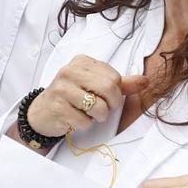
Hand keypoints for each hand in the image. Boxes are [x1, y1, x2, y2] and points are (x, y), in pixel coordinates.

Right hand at [22, 57, 147, 140]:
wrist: (42, 112)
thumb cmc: (72, 97)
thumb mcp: (95, 86)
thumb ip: (120, 84)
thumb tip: (145, 80)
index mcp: (82, 62)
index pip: (114, 77)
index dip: (116, 92)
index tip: (106, 97)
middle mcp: (69, 71)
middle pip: (109, 88)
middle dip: (111, 105)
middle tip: (103, 109)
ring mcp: (61, 89)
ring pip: (98, 107)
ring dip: (98, 117)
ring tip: (88, 114)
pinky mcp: (57, 107)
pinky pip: (84, 121)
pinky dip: (84, 125)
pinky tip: (74, 119)